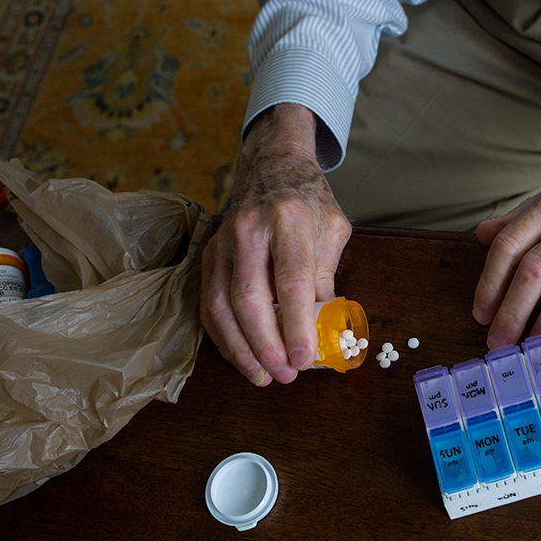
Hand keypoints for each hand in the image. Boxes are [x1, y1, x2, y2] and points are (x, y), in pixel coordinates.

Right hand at [201, 104, 351, 384]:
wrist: (271, 165)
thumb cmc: (309, 202)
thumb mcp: (332, 231)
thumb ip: (326, 279)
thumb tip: (325, 331)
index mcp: (289, 220)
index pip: (291, 281)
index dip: (296, 325)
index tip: (304, 359)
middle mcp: (249, 229)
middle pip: (249, 298)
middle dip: (266, 345)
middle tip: (284, 375)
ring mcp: (222, 241)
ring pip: (221, 305)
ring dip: (240, 348)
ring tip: (262, 375)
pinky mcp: (208, 254)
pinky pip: (208, 302)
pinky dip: (222, 336)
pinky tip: (240, 357)